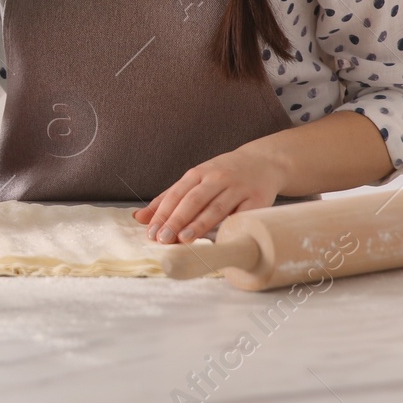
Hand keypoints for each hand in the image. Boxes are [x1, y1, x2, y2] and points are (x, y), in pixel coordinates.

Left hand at [131, 146, 285, 243]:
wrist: (264, 162)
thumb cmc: (223, 175)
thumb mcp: (195, 179)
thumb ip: (168, 199)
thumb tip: (138, 218)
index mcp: (199, 173)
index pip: (176, 194)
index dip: (162, 213)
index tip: (151, 232)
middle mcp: (218, 178)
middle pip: (194, 200)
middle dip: (177, 219)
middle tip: (163, 238)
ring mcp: (239, 189)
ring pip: (217, 207)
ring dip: (199, 224)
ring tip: (184, 239)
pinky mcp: (258, 200)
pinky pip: (242, 215)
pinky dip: (230, 227)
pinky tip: (219, 239)